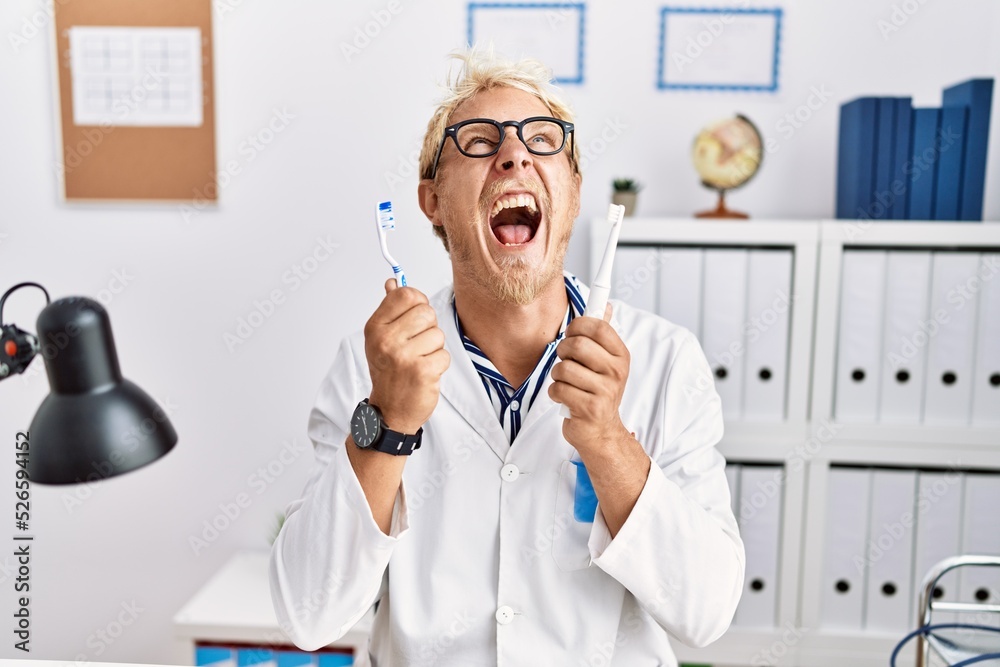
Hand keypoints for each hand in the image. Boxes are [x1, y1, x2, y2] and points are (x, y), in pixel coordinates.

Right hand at [364, 279, 449, 433]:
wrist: (390, 411)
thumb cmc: (388, 372)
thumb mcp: (381, 338)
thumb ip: (390, 309)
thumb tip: (392, 283)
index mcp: (376, 327)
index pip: (406, 295)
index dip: (417, 303)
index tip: (414, 317)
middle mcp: (387, 340)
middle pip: (426, 312)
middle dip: (428, 328)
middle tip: (416, 345)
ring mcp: (404, 356)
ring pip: (438, 334)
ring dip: (434, 349)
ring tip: (419, 361)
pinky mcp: (422, 371)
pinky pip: (444, 354)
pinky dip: (439, 365)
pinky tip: (425, 373)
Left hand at [549, 303, 630, 452]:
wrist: (601, 431)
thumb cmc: (598, 391)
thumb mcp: (606, 362)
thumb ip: (602, 335)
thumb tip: (606, 305)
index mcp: (621, 356)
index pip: (598, 326)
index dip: (577, 326)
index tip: (571, 334)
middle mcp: (616, 372)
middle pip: (577, 345)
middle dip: (562, 351)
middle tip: (565, 360)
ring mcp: (605, 391)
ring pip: (563, 369)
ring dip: (557, 375)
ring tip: (566, 382)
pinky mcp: (589, 409)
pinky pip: (558, 389)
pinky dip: (555, 393)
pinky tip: (565, 397)